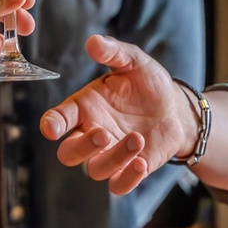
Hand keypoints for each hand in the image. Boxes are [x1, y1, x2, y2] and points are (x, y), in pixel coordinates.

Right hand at [40, 35, 198, 194]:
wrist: (175, 109)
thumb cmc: (147, 84)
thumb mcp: (134, 62)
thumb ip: (113, 52)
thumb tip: (93, 41)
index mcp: (85, 107)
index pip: (58, 120)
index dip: (51, 125)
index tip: (52, 128)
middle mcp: (91, 133)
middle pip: (69, 153)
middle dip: (82, 147)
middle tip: (103, 133)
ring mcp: (109, 155)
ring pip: (94, 170)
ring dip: (113, 158)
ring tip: (137, 138)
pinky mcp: (129, 170)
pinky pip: (118, 186)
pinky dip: (127, 179)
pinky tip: (141, 162)